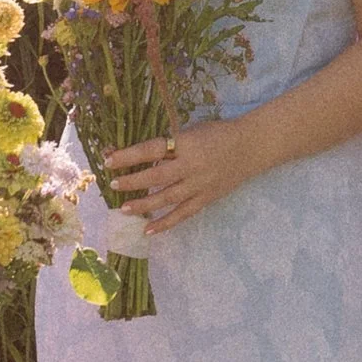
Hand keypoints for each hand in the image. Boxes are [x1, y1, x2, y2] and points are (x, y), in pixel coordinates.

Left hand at [103, 117, 253, 233]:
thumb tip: (138, 156)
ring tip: (125, 210)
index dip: (129, 156)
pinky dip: (166, 223)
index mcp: (187, 143)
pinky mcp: (207, 198)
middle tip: (115, 186)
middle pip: (157, 177)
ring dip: (145, 205)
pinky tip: (149, 230)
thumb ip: (169, 144)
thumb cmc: (218, 134)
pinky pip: (184, 214)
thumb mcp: (192, 131)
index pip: (152, 150)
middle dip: (133, 182)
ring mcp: (200, 185)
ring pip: (167, 198)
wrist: (252, 146)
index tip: (109, 161)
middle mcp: (192, 166)